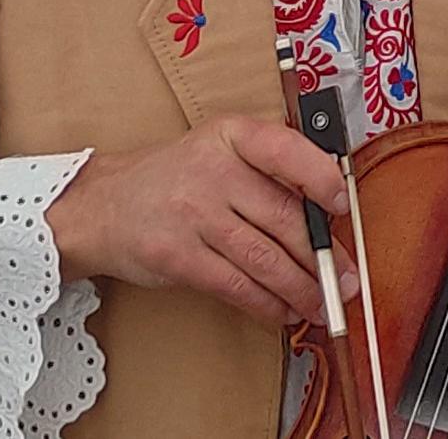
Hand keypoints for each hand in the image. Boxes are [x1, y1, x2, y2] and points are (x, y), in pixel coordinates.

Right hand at [44, 114, 354, 326]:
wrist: (102, 205)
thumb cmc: (177, 177)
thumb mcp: (222, 148)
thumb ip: (272, 167)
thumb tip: (331, 208)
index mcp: (232, 135)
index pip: (285, 150)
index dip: (321, 178)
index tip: (344, 204)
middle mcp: (213, 172)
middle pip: (283, 217)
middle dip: (324, 255)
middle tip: (346, 278)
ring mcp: (193, 216)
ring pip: (264, 258)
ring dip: (302, 288)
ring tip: (324, 303)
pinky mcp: (178, 257)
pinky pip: (235, 285)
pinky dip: (267, 304)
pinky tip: (285, 310)